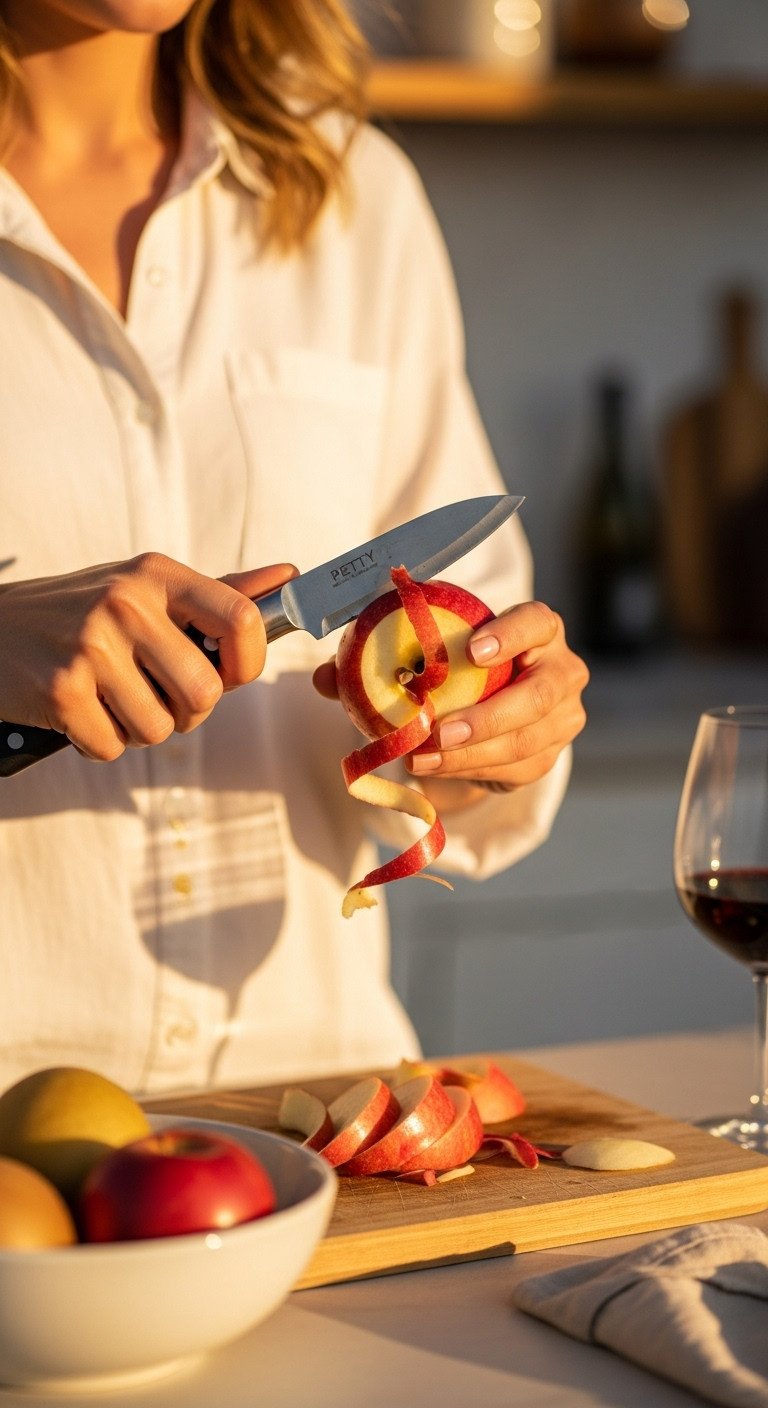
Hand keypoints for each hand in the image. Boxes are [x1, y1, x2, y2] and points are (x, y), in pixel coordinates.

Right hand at [0, 554, 296, 760]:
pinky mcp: (61, 690)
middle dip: (187, 712)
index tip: (229, 675)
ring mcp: (91, 646)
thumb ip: (218, 590)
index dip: (249, 662)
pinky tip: (82, 710)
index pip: (243, 619)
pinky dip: (99, 742)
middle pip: (205, 692)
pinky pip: (113, 747)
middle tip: (156, 695)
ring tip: (112, 698)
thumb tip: (286, 578)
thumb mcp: (146, 588)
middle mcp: (126, 604)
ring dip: (140, 728)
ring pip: (161, 728)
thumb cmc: (78, 612)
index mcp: (156, 575)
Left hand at [313, 601, 587, 810]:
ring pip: (524, 743)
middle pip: (540, 694)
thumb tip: (323, 675)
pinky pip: (511, 771)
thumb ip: (378, 655)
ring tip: (421, 759)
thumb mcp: (425, 653)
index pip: (538, 623)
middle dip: (489, 716)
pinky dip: (469, 772)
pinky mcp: (548, 757)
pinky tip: (435, 769)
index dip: (511, 635)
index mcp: (539, 631)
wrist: (490, 704)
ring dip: (469, 755)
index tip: (472, 650)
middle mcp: (562, 672)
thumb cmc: (456, 666)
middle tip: (439, 730)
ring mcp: (562, 719)